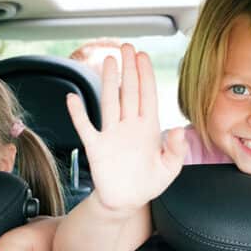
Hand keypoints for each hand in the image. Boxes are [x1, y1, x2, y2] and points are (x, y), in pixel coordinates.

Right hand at [67, 44, 186, 213]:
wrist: (126, 202)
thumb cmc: (148, 184)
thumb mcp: (169, 169)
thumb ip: (175, 150)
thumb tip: (177, 129)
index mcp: (148, 128)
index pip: (148, 95)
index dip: (146, 75)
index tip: (143, 56)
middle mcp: (129, 126)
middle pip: (129, 91)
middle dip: (129, 69)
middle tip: (127, 47)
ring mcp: (112, 134)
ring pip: (110, 101)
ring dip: (109, 81)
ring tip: (109, 61)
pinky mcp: (96, 147)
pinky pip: (85, 127)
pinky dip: (78, 114)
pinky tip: (73, 99)